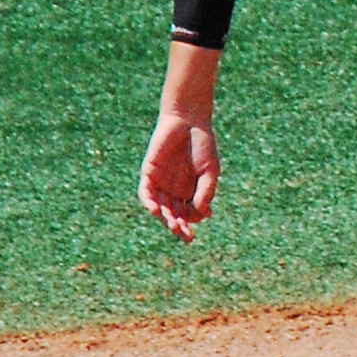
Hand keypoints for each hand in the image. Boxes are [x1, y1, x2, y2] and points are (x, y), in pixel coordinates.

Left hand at [137, 110, 219, 241]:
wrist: (188, 120)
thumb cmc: (202, 145)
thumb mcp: (210, 171)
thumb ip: (206, 191)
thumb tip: (203, 213)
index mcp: (190, 192)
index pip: (189, 215)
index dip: (195, 220)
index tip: (205, 215)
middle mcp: (173, 191)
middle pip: (174, 216)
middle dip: (179, 227)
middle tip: (186, 235)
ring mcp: (160, 184)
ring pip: (159, 209)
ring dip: (165, 220)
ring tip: (173, 226)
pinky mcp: (148, 174)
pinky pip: (146, 194)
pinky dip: (149, 204)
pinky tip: (156, 211)